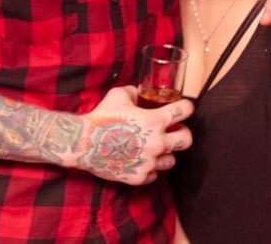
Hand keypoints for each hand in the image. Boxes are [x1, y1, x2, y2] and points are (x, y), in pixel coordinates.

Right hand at [74, 86, 191, 185]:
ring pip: (172, 160)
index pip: (185, 111)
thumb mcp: (118, 95)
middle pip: (187, 140)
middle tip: (174, 131)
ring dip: (165, 153)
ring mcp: (150, 162)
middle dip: (182, 133)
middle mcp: (157, 142)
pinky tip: (139, 160)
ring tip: (153, 148)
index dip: (186, 107)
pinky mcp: (140, 177)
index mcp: (155, 120)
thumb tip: (140, 92)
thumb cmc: (100, 117)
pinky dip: (149, 168)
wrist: (83, 143)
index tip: (183, 109)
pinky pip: (154, 175)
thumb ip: (134, 92)